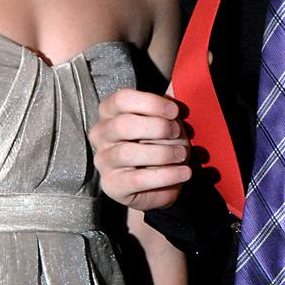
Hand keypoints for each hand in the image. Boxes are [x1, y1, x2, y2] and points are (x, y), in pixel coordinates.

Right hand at [90, 88, 191, 210]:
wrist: (161, 180)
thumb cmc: (160, 142)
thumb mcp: (164, 120)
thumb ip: (165, 108)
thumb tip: (173, 102)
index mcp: (109, 111)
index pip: (122, 99)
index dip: (151, 103)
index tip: (174, 111)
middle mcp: (100, 134)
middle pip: (123, 125)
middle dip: (157, 128)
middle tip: (178, 134)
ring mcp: (103, 160)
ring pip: (128, 153)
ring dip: (163, 153)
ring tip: (182, 154)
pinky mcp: (112, 185)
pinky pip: (138, 179)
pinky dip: (166, 175)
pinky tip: (183, 172)